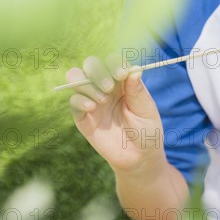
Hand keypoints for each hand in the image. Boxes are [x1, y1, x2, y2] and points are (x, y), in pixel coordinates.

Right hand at [66, 55, 164, 173]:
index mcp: (123, 81)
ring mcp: (92, 100)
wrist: (138, 158)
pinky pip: (73, 101)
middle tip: (109, 88)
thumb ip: (138, 91)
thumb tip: (134, 69)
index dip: (114, 63)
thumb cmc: (146, 131)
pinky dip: (80, 100)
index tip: (121, 74)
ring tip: (102, 100)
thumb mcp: (146, 110)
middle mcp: (105, 86)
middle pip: (91, 64)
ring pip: (76, 77)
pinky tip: (92, 107)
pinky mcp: (83, 116)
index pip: (113, 61)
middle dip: (97, 71)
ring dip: (87, 84)